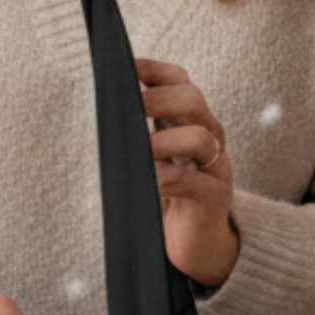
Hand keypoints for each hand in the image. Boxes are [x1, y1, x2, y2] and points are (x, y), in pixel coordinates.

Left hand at [135, 58, 239, 288]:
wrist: (195, 246)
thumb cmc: (166, 199)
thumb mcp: (150, 160)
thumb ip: (136, 136)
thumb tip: (99, 115)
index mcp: (191, 123)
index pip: (181, 83)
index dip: (156, 70)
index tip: (128, 68)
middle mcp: (209, 139)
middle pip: (194, 100)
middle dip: (161, 98)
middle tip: (134, 108)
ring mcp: (215, 168)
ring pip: (201, 136)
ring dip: (164, 140)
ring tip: (141, 150)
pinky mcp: (213, 198)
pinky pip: (191, 180)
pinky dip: (165, 177)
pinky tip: (148, 182)